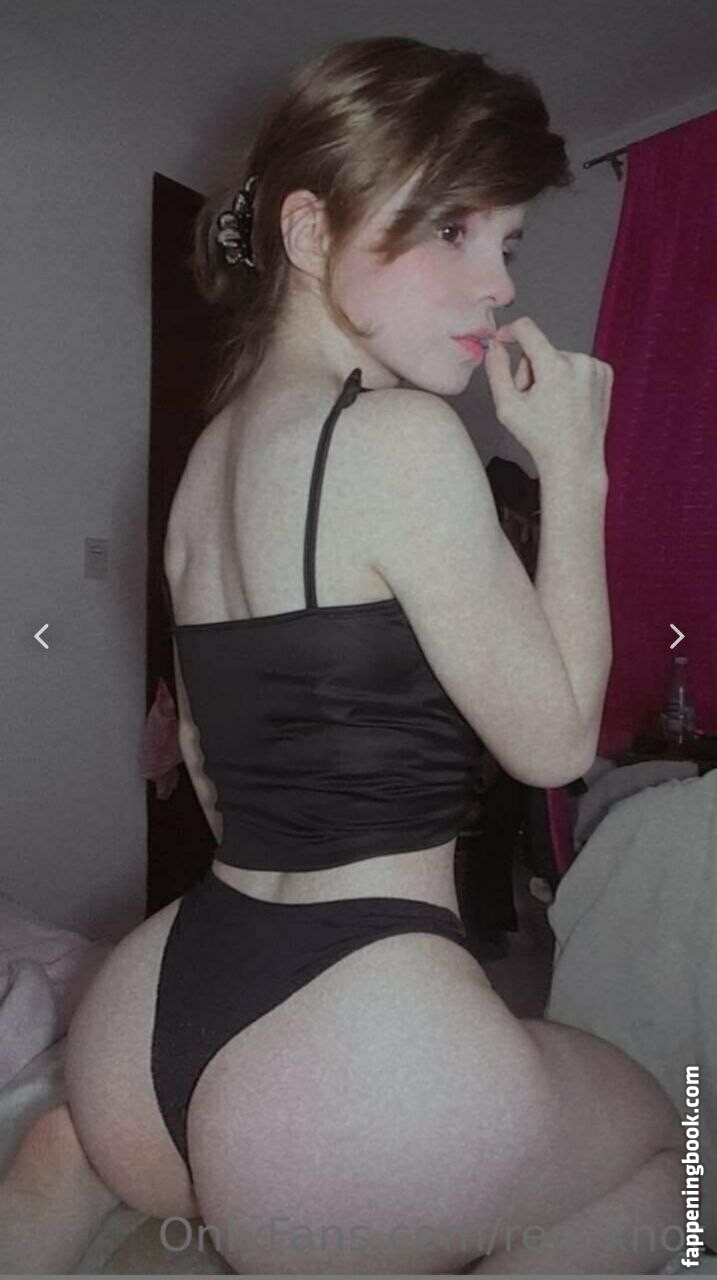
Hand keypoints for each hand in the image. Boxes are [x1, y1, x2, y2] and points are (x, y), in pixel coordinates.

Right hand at [484, 316, 613, 472]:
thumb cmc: (541, 438)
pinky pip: (577, 366)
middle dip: (531, 370)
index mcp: (555, 366)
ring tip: (551, 406)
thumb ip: (496, 369)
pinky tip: (567, 403)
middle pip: (541, 350)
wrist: (575, 460)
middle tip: (532, 401)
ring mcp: (595, 367)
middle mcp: (579, 361)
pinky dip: (568, 379)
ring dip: (549, 376)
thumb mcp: (506, 405)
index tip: (502, 339)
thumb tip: (495, 345)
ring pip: (559, 358)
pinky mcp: (605, 374)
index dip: (509, 331)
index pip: (527, 329)